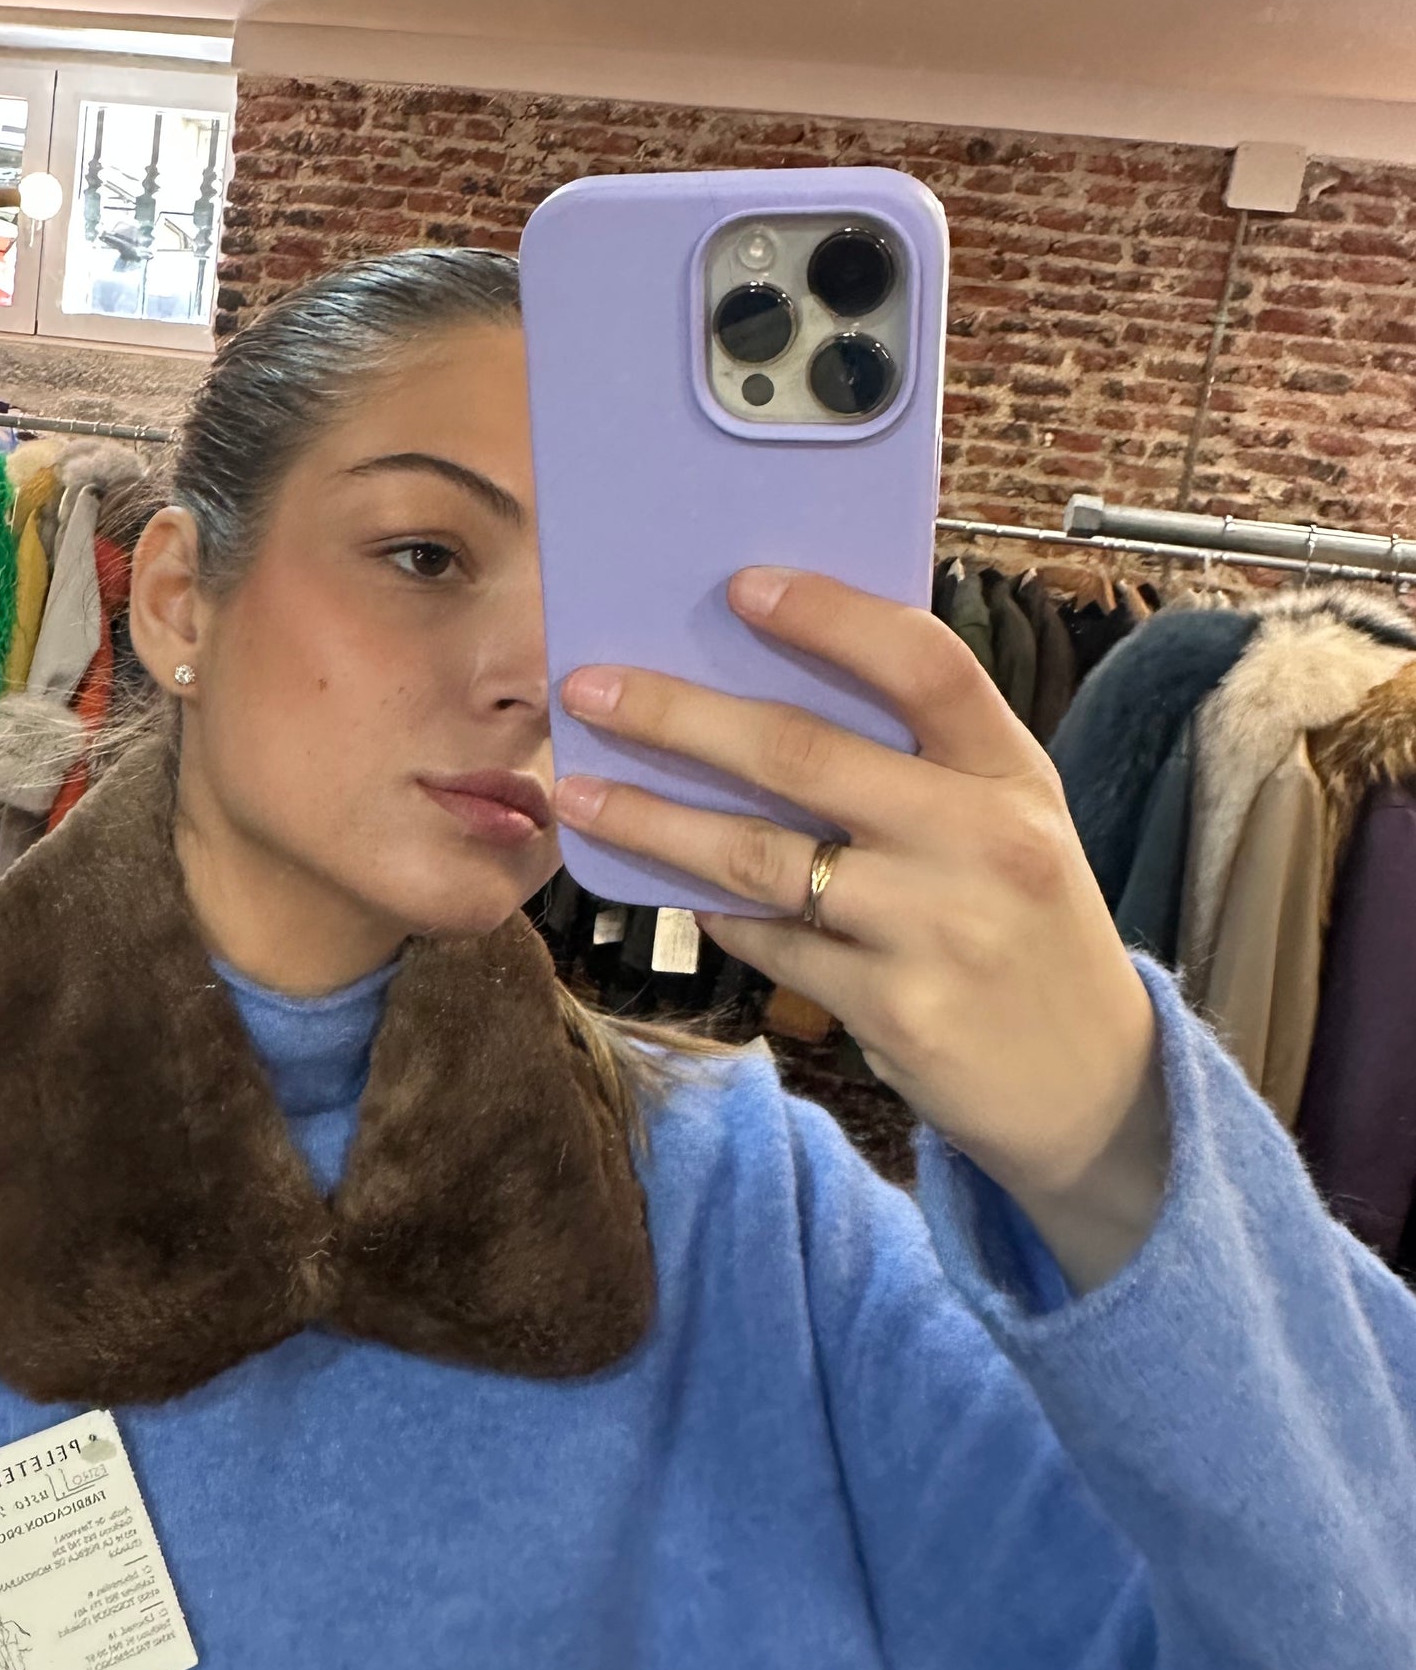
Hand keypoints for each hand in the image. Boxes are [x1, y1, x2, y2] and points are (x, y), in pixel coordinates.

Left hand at [555, 567, 1171, 1292]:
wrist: (1091, 1084)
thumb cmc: (1026, 924)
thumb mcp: (1012, 822)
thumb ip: (922, 760)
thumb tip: (767, 684)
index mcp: (1013, 773)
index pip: (924, 666)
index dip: (830, 617)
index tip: (740, 585)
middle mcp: (981, 841)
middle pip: (804, 755)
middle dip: (678, 715)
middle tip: (588, 687)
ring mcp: (936, 929)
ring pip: (759, 856)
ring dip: (652, 820)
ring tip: (578, 793)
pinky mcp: (894, 1008)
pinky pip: (771, 942)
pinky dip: (712, 911)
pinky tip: (668, 886)